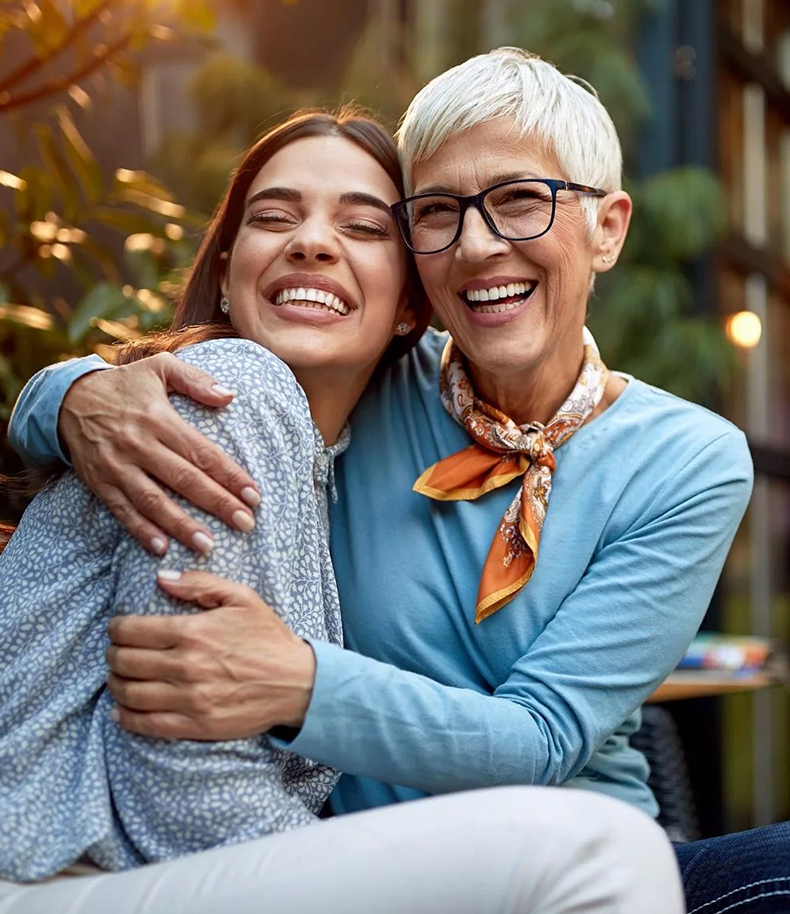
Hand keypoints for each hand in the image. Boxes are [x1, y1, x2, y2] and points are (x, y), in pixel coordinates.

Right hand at [59, 354, 260, 554]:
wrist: (67, 398)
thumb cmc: (125, 385)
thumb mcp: (159, 368)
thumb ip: (197, 380)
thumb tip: (230, 396)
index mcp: (159, 418)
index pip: (202, 452)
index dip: (230, 475)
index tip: (254, 495)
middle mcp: (139, 444)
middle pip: (184, 479)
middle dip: (217, 503)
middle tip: (246, 524)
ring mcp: (117, 466)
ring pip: (153, 500)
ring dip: (181, 525)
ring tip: (208, 545)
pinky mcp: (99, 482)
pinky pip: (122, 510)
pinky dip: (141, 531)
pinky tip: (161, 547)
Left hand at [106, 570, 316, 739]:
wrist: (297, 682)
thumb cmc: (269, 638)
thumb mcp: (241, 598)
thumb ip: (200, 583)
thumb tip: (161, 577)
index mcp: (193, 631)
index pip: (131, 631)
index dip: (116, 628)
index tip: (118, 628)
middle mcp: (186, 665)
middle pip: (124, 662)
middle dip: (112, 654)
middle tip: (116, 651)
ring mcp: (189, 698)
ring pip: (129, 694)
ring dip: (115, 684)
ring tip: (119, 677)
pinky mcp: (195, 725)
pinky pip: (146, 725)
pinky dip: (125, 718)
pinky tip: (121, 710)